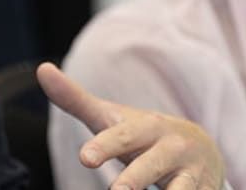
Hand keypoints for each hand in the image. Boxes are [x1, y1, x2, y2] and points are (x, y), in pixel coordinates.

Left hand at [37, 62, 223, 189]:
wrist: (203, 151)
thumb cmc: (144, 136)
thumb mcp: (114, 119)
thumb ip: (76, 100)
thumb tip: (42, 69)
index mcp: (148, 127)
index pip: (123, 136)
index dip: (105, 146)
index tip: (86, 158)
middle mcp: (173, 148)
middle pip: (151, 166)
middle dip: (134, 179)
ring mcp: (192, 174)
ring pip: (181, 189)